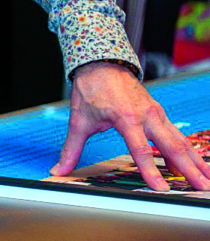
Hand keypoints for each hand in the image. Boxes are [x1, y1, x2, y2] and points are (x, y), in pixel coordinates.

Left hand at [51, 61, 209, 190]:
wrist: (101, 64)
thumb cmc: (90, 90)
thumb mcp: (79, 121)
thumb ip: (71, 149)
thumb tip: (58, 169)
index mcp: (125, 117)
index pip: (140, 150)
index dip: (150, 171)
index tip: (160, 189)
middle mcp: (146, 115)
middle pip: (172, 146)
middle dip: (189, 169)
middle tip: (203, 188)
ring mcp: (156, 113)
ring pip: (180, 141)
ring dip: (195, 162)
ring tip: (207, 180)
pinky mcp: (159, 113)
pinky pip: (177, 135)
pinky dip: (188, 151)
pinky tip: (194, 166)